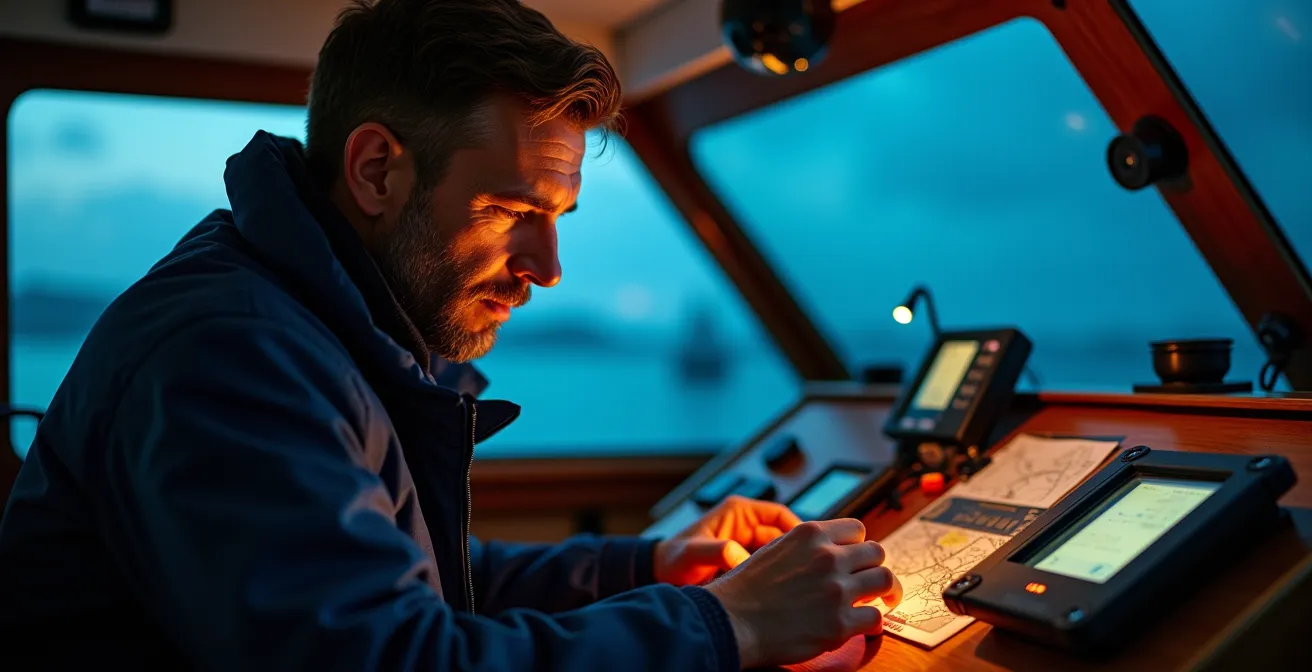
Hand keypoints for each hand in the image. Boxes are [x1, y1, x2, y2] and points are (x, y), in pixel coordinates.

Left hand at [653, 495, 800, 585]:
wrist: (660, 576)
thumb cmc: (672, 559)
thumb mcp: (692, 553)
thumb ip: (716, 551)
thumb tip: (740, 558)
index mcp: (738, 512)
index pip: (780, 515)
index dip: (798, 530)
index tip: (810, 551)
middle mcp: (746, 525)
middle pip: (785, 536)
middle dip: (797, 554)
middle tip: (809, 575)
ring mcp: (748, 544)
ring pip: (781, 554)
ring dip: (788, 568)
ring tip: (798, 586)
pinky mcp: (747, 562)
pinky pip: (770, 568)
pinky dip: (777, 579)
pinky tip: (783, 593)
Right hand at [704, 518, 902, 668]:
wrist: (730, 621)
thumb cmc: (744, 589)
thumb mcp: (774, 548)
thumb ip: (804, 546)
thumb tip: (829, 550)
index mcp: (810, 534)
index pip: (857, 530)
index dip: (858, 546)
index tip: (857, 559)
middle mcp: (827, 557)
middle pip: (877, 553)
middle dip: (875, 567)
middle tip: (873, 581)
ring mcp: (836, 590)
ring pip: (885, 581)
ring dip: (886, 592)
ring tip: (884, 601)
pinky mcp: (839, 623)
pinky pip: (876, 618)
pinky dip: (873, 623)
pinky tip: (864, 626)